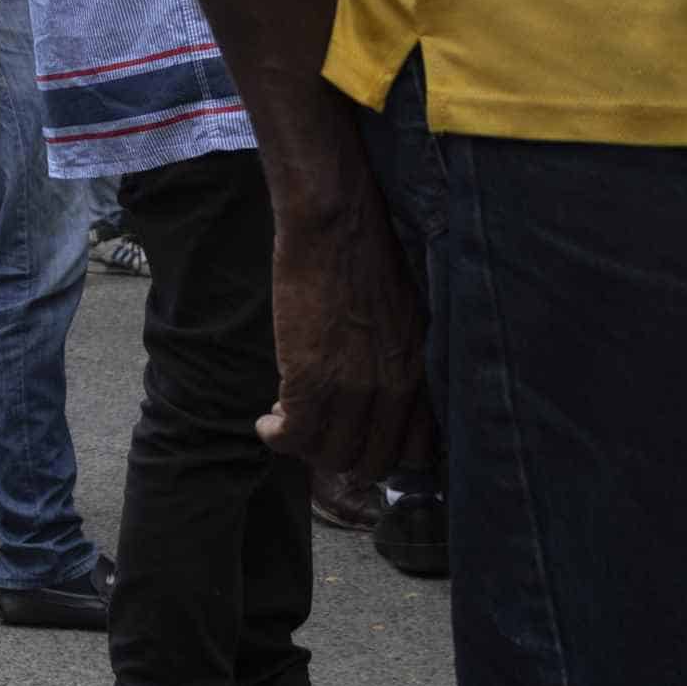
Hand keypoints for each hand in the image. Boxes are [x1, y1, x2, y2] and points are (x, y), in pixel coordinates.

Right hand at [255, 101, 432, 480]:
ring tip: (286, 426)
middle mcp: (391, 389)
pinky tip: (267, 422)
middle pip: (369, 461)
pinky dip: (277, 437)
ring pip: (328, 454)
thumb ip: (402, 359)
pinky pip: (294, 435)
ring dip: (304, 448)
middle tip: (316, 437)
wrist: (336, 224)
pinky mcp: (308, 377)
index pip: (414, 451)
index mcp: (419, 373)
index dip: (382, 454)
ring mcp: (351, 387)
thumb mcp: (409, 316)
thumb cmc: (368, 256)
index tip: (357, 443)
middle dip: (340, 457)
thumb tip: (385, 389)